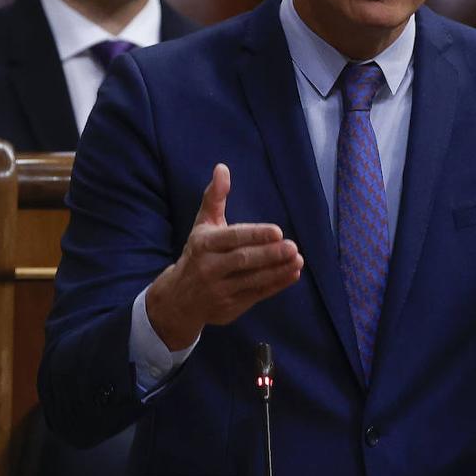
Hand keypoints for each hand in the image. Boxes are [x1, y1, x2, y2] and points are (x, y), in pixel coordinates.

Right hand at [145, 164, 303, 350]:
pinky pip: (256, 295)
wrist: (177, 299)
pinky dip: (276, 285)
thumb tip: (222, 168)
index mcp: (203, 244)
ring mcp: (219, 291)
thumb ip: (215, 197)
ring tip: (297, 260)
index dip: (254, 235)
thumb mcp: (202, 225)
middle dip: (269, 254)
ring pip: (252, 280)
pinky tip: (292, 273)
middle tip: (292, 246)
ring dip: (277, 271)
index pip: (231, 238)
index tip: (277, 231)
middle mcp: (209, 268)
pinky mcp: (230, 307)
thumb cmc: (197, 254)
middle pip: (242, 260)